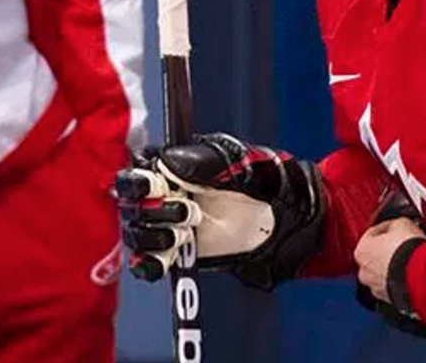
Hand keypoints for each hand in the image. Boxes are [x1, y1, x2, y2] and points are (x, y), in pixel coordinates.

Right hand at [115, 133, 324, 290]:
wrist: (292, 223)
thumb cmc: (270, 182)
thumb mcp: (243, 164)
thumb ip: (205, 162)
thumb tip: (167, 162)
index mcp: (178, 164)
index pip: (138, 166)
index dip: (138, 177)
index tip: (153, 184)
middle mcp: (168, 193)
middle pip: (132, 201)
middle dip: (152, 208)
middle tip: (186, 212)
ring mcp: (171, 224)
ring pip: (137, 231)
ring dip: (153, 234)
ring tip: (185, 233)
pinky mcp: (178, 254)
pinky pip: (148, 263)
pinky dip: (149, 263)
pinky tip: (165, 259)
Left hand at [354, 216, 425, 302]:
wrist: (421, 275)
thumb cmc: (407, 250)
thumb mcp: (401, 223)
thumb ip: (395, 224)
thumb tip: (398, 226)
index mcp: (361, 251)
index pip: (372, 234)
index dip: (386, 228)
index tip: (395, 227)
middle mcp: (365, 273)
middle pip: (375, 257)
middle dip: (388, 250)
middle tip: (403, 243)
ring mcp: (378, 288)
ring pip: (384, 274)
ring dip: (394, 266)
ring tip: (410, 259)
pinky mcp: (392, 299)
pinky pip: (395, 286)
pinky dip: (402, 280)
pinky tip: (412, 273)